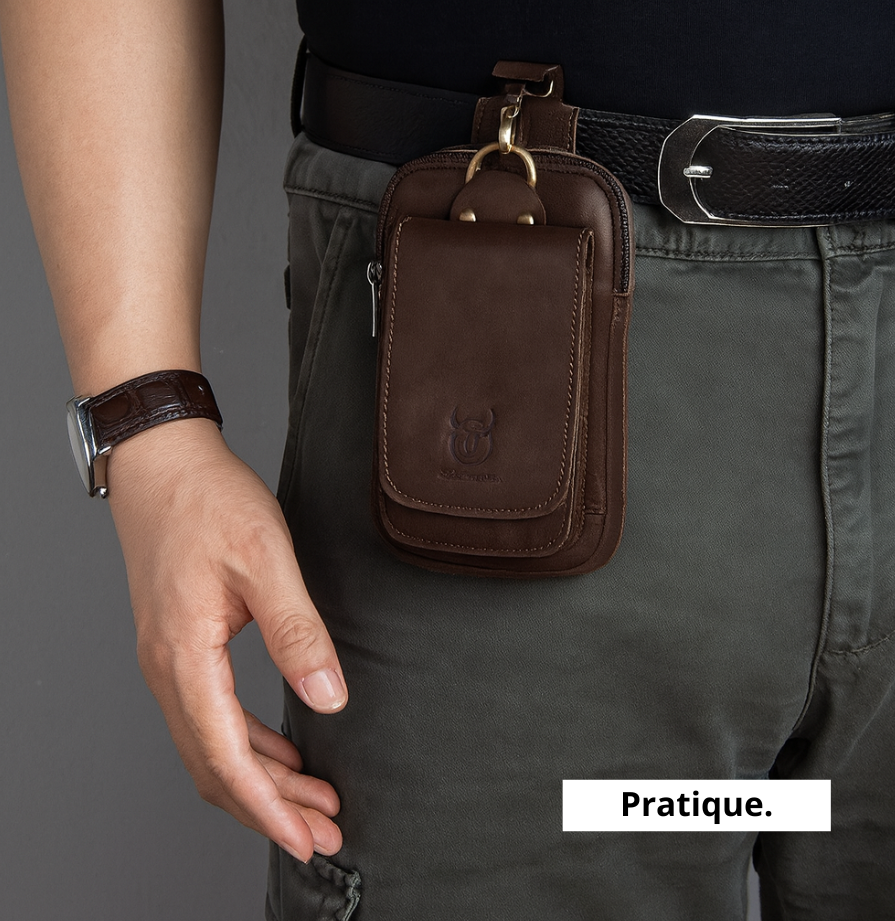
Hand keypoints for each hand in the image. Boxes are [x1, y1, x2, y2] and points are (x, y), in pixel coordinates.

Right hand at [106, 418, 346, 861]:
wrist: (162, 461)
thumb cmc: (208, 500)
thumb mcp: (265, 558)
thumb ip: (297, 630)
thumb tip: (329, 699)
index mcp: (185, 656)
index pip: (225, 757)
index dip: (268, 807)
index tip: (306, 839)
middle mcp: (167, 669)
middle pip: (216, 766)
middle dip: (270, 808)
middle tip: (324, 833)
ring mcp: (168, 659)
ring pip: (212, 746)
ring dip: (261, 780)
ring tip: (314, 803)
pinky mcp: (179, 645)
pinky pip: (210, 717)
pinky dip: (247, 745)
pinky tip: (282, 752)